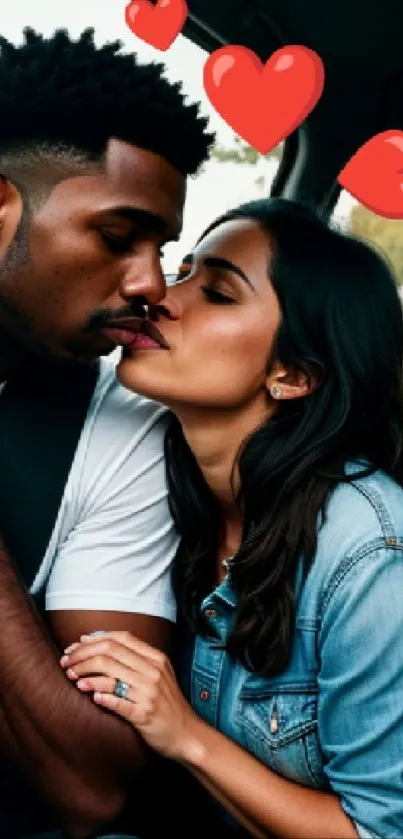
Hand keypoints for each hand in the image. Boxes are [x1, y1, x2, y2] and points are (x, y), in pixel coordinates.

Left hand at [60, 631, 197, 760]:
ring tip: (72, 677)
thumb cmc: (167, 703)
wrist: (187, 735)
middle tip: (66, 662)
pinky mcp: (144, 714)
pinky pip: (117, 701)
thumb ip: (134, 657)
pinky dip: (100, 696)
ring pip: (109, 674)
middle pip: (110, 652)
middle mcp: (153, 671)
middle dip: (82, 655)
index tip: (75, 647)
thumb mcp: (158, 673)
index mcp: (156, 658)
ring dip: (85, 674)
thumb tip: (96, 641)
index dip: (93, 640)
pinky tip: (90, 696)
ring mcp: (149, 693)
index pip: (120, 638)